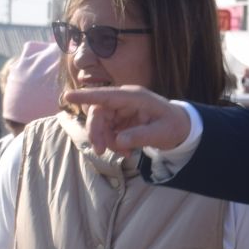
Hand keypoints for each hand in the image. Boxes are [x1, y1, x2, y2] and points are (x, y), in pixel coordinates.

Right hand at [61, 85, 189, 154]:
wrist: (181, 127)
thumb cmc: (174, 126)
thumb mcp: (161, 133)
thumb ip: (141, 136)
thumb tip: (119, 141)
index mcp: (135, 97)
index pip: (106, 95)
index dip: (86, 96)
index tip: (67, 97)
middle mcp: (125, 100)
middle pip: (98, 112)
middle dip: (95, 132)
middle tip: (100, 151)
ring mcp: (121, 109)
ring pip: (101, 123)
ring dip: (106, 140)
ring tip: (126, 153)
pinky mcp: (120, 119)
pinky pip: (108, 131)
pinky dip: (113, 143)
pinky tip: (127, 151)